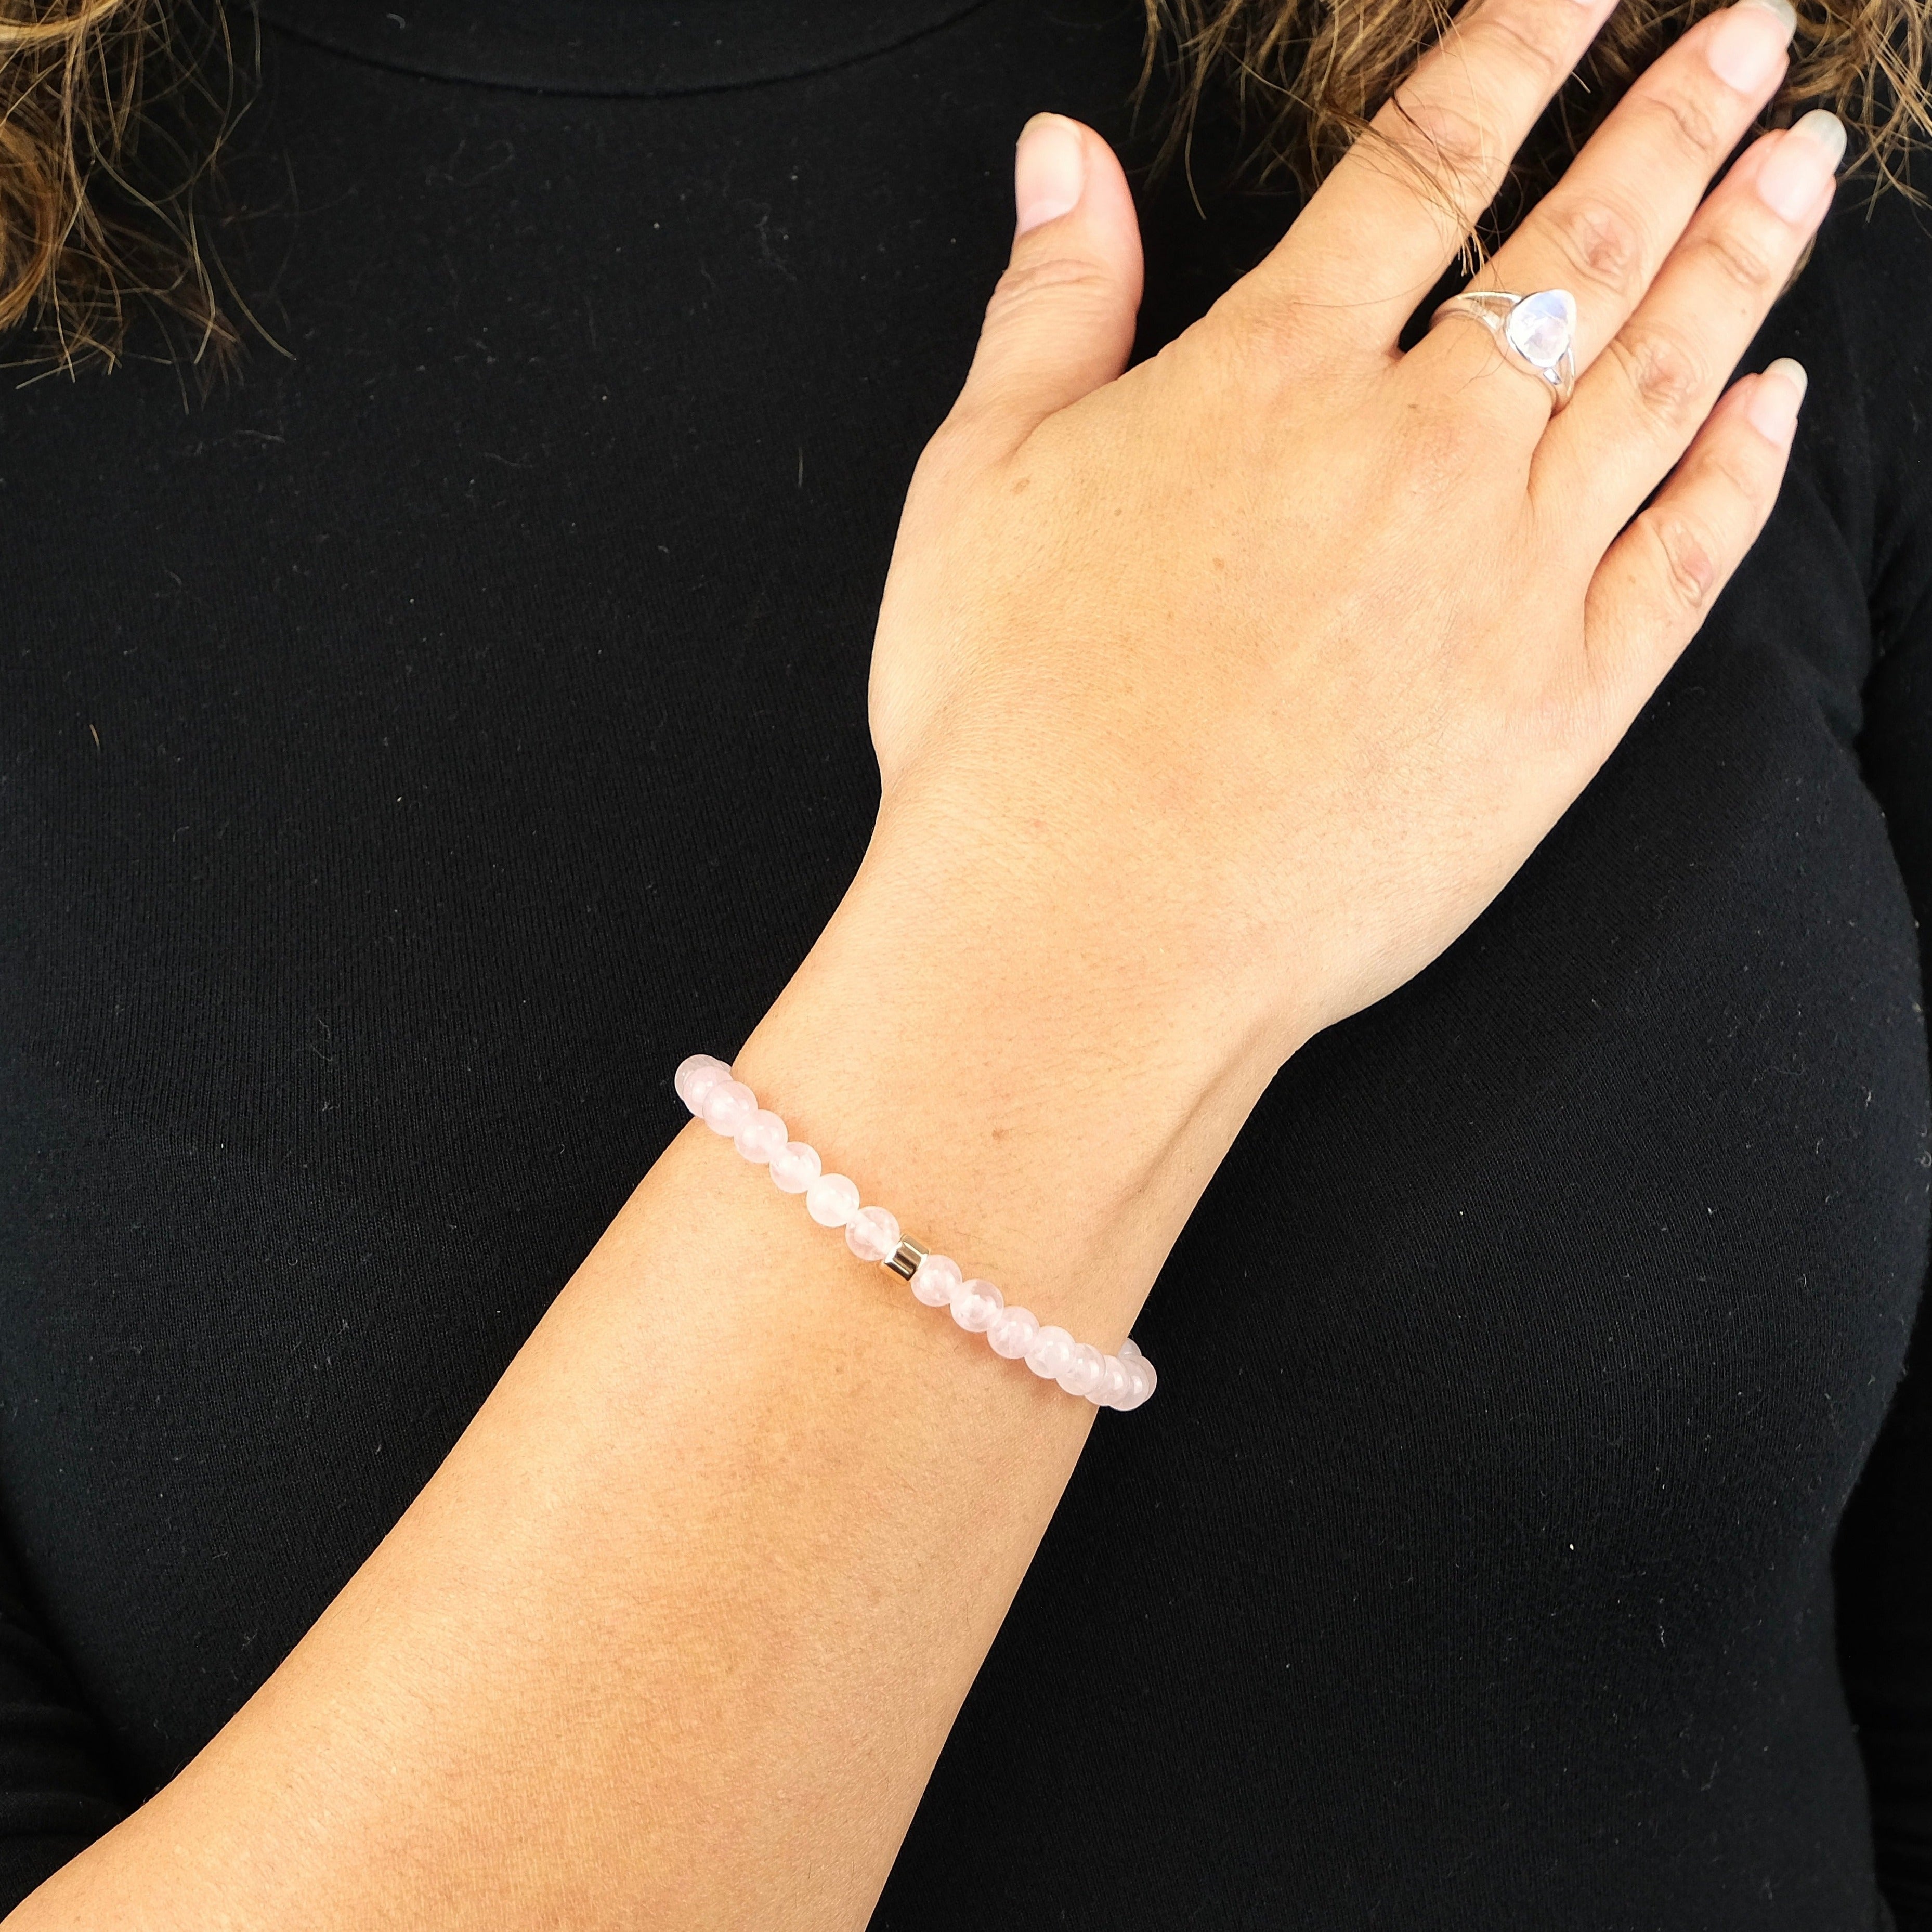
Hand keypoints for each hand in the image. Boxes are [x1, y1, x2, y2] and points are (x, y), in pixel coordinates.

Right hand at [866, 0, 1826, 1064]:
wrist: (1090, 932)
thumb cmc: (1014, 725)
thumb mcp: (977, 485)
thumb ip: (1051, 305)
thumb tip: (1067, 156)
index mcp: (1274, 378)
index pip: (1424, 164)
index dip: (1520, 45)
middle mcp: (1417, 451)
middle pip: (1580, 245)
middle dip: (1675, 120)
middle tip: (1749, 38)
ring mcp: (1508, 579)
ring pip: (1661, 374)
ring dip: (1743, 253)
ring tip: (1799, 163)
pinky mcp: (1559, 708)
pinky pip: (1683, 557)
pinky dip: (1743, 467)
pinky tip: (1779, 402)